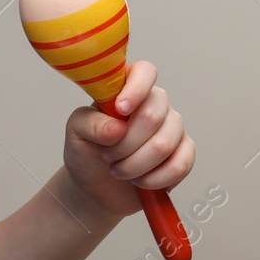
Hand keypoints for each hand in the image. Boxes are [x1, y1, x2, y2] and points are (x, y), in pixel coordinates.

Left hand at [61, 60, 193, 220]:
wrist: (96, 188)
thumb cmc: (86, 152)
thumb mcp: (76, 133)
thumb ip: (91, 124)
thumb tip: (117, 127)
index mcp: (127, 88)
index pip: (145, 72)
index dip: (136, 89)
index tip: (120, 109)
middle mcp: (154, 103)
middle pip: (152, 115)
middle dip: (125, 144)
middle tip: (107, 156)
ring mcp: (172, 127)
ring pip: (164, 144)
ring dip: (136, 165)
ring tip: (118, 171)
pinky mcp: (184, 153)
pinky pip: (180, 164)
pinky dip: (155, 179)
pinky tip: (139, 181)